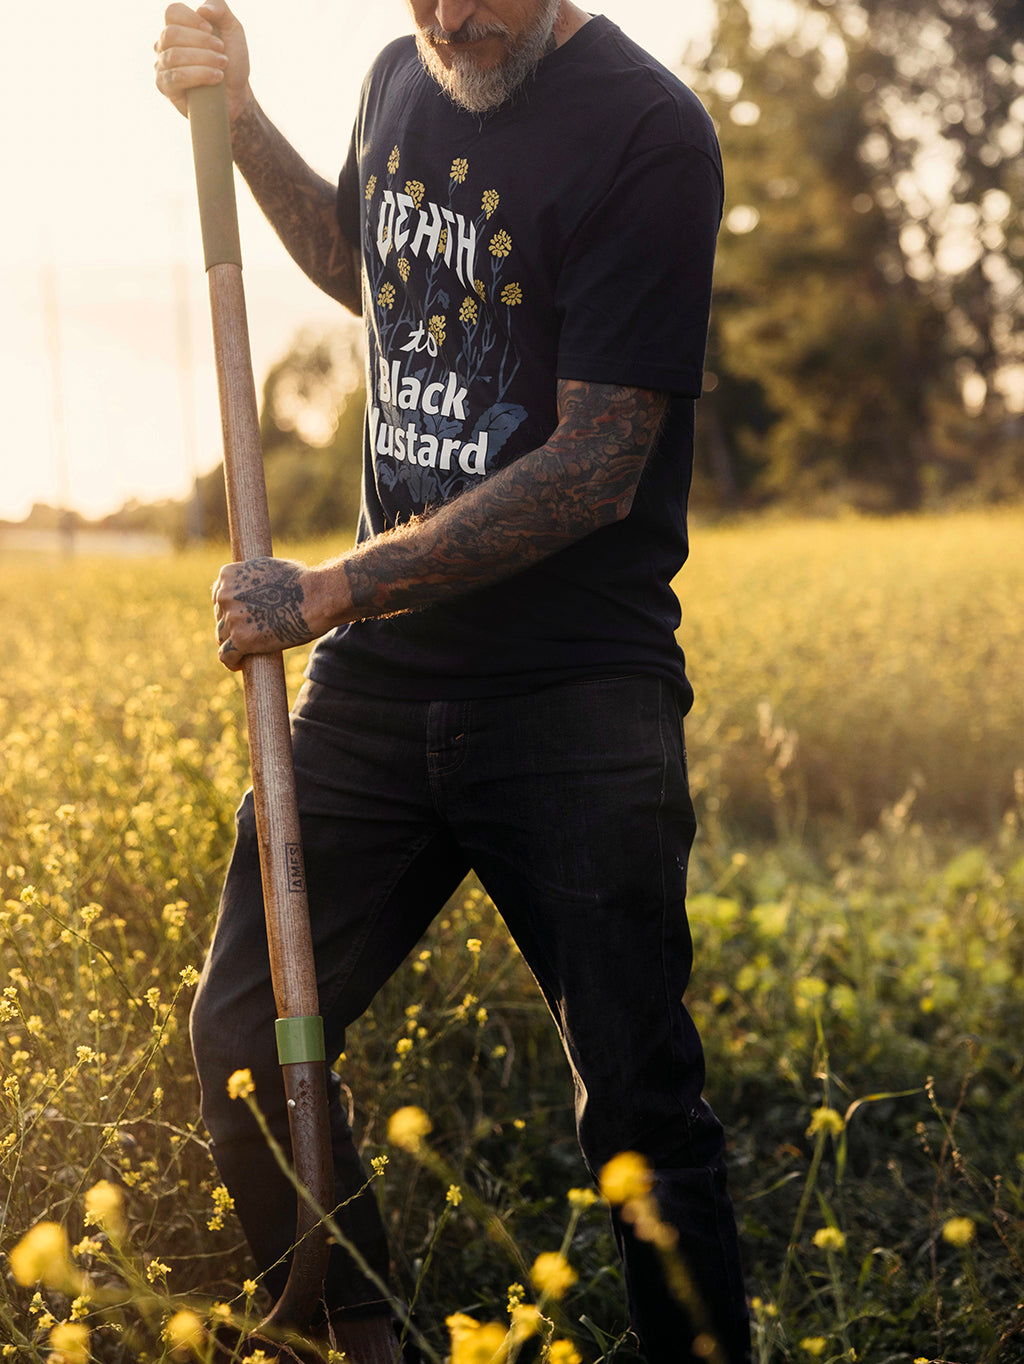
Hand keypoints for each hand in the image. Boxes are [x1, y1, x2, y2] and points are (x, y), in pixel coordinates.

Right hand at [154, 0, 251, 122]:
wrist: (236, 94)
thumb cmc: (231, 61)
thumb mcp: (232, 29)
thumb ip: (219, 8)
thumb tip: (202, 10)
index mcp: (177, 26)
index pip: (172, 12)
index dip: (192, 19)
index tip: (211, 30)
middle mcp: (165, 44)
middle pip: (171, 33)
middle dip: (201, 42)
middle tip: (221, 51)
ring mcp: (162, 65)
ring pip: (174, 55)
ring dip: (204, 60)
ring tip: (222, 65)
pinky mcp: (165, 86)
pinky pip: (175, 77)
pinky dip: (199, 75)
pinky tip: (216, 78)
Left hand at [212, 557, 318, 670]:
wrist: (316, 596)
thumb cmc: (301, 581)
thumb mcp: (268, 568)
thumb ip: (253, 578)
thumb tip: (254, 588)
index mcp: (229, 575)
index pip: (219, 597)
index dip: (230, 610)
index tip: (241, 618)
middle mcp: (225, 595)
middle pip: (220, 618)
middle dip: (233, 627)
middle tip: (251, 635)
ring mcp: (232, 618)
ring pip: (222, 637)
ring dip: (233, 644)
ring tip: (247, 652)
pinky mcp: (242, 639)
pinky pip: (226, 656)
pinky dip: (232, 661)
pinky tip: (240, 665)